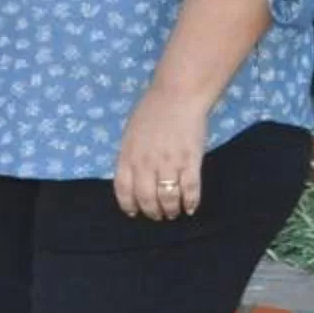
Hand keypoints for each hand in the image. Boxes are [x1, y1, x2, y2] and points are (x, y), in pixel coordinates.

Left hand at [112, 87, 208, 220]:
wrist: (177, 96)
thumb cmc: (152, 111)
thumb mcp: (130, 134)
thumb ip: (130, 156)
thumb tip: (132, 178)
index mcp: (128, 156)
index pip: (123, 190)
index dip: (129, 205)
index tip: (134, 213)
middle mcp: (145, 164)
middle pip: (146, 198)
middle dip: (152, 212)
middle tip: (158, 216)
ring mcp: (168, 164)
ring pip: (167, 198)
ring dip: (170, 210)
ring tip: (173, 213)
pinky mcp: (190, 161)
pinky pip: (190, 189)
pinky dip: (190, 202)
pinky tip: (190, 208)